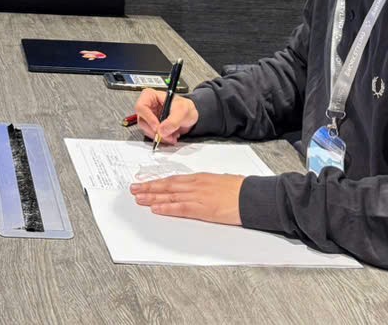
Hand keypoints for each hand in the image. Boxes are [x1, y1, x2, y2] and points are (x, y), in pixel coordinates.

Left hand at [129, 173, 244, 225]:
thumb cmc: (241, 189)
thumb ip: (206, 185)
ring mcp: (198, 196)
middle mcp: (196, 185)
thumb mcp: (220, 182)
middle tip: (134, 189)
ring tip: (138, 198)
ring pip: (169, 196)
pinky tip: (155, 208)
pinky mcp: (203, 209)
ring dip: (152, 197)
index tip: (145, 183)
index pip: (173, 180)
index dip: (157, 182)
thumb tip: (198, 189)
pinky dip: (166, 208)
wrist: (253, 195)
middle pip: (167, 186)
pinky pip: (180, 208)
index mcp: (200, 178)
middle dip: (149, 188)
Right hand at [134, 88, 198, 144]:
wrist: (189, 116)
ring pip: (146, 130)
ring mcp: (148, 117)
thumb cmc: (184, 107)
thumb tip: (162, 130)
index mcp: (150, 96)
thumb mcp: (182, 110)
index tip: (157, 127)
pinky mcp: (151, 126)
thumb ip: (173, 121)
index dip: (148, 118)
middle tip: (166, 135)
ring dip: (159, 136)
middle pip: (142, 120)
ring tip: (171, 136)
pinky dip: (161, 138)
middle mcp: (147, 106)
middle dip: (155, 130)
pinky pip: (151, 135)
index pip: (141, 107)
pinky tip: (170, 136)